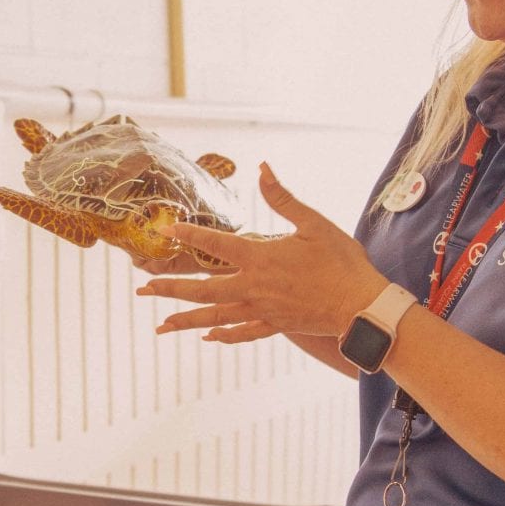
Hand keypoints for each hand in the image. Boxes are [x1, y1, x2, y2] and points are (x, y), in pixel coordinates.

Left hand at [136, 164, 388, 343]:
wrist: (362, 306)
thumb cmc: (342, 261)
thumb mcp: (314, 223)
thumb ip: (282, 198)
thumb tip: (262, 167)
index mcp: (261, 258)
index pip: (215, 244)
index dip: (188, 235)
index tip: (164, 231)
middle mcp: (254, 287)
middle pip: (202, 289)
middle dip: (169, 288)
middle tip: (142, 288)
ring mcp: (262, 311)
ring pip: (215, 317)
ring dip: (185, 320)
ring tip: (160, 324)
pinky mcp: (276, 326)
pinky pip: (242, 333)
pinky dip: (223, 336)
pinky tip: (208, 337)